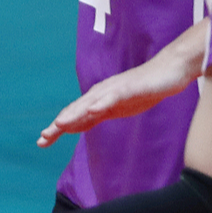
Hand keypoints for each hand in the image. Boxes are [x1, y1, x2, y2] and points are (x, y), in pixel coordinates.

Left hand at [38, 58, 194, 147]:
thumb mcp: (117, 108)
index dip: (57, 129)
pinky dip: (101, 104)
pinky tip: (92, 110)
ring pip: (90, 104)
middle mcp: (101, 93)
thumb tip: (77, 126)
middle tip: (42, 139)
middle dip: (58, 124)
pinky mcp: (129, 88)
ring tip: (59, 125)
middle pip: (76, 110)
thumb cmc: (143, 90)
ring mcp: (114, 90)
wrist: (169, 70)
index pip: (74, 116)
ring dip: (74, 114)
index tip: (42, 142)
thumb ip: (97, 115)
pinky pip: (113, 97)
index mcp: (98, 100)